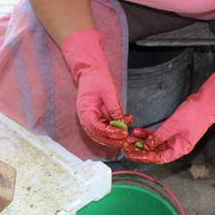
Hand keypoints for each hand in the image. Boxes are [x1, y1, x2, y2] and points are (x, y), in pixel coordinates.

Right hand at [60, 29, 131, 147]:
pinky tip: (128, 121)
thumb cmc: (97, 79)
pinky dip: (117, 128)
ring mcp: (92, 119)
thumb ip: (114, 108)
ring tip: (130, 136)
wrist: (92, 72)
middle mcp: (86, 118)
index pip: (96, 127)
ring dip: (116, 137)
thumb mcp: (108, 91)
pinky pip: (107, 127)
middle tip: (128, 142)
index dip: (110, 133)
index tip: (123, 133)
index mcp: (85, 111)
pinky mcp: (98, 118)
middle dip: (113, 140)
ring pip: (102, 135)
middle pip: (98, 136)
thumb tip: (122, 123)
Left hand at [125, 56, 214, 163]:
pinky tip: (138, 132)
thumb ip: (159, 136)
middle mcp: (177, 146)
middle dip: (140, 150)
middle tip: (127, 147)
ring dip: (142, 141)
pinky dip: (148, 134)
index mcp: (179, 150)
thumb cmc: (194, 115)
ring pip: (155, 143)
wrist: (206, 104)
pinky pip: (157, 135)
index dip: (144, 158)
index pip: (159, 158)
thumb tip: (147, 146)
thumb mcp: (173, 126)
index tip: (132, 155)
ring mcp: (174, 138)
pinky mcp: (173, 130)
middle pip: (155, 152)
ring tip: (130, 139)